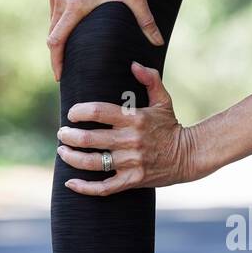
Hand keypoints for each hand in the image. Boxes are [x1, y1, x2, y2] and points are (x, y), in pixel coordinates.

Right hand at [44, 0, 162, 80]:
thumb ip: (145, 19)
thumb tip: (158, 42)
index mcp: (74, 6)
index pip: (57, 41)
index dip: (56, 61)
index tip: (59, 75)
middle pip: (52, 33)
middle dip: (58, 52)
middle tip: (67, 68)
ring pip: (52, 18)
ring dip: (59, 33)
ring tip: (69, 47)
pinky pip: (53, 4)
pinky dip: (59, 15)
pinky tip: (72, 20)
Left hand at [57, 62, 200, 195]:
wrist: (189, 156)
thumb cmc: (171, 126)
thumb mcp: (163, 101)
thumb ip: (150, 79)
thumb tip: (134, 64)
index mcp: (134, 119)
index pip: (98, 112)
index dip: (79, 112)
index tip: (72, 114)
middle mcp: (130, 141)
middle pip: (89, 138)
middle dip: (69, 136)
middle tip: (62, 134)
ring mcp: (131, 162)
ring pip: (92, 163)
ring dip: (72, 158)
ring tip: (62, 152)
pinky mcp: (133, 180)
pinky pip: (104, 187)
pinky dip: (85, 187)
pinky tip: (70, 182)